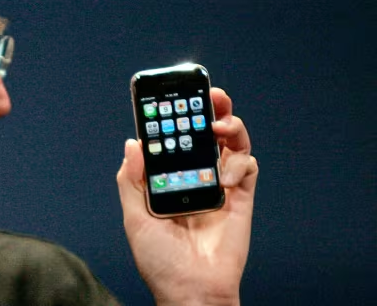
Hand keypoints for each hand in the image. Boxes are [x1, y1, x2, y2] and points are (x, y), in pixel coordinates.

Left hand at [116, 88, 257, 305]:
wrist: (192, 290)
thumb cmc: (161, 260)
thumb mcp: (135, 218)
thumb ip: (132, 180)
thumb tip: (133, 142)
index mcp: (168, 179)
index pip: (173, 139)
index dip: (174, 117)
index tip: (171, 95)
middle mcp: (195, 177)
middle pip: (205, 134)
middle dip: (209, 109)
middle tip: (209, 93)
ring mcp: (220, 186)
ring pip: (231, 143)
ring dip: (230, 126)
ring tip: (221, 124)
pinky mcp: (242, 198)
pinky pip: (248, 167)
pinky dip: (240, 163)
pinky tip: (226, 177)